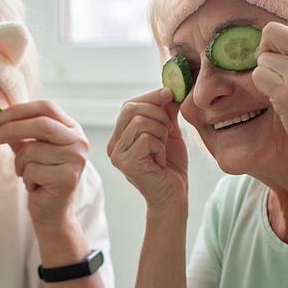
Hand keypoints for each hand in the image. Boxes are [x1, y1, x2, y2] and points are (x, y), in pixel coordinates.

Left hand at [0, 100, 89, 225]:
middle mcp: (79, 141)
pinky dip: (26, 178)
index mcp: (71, 129)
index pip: (47, 107)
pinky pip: (33, 170)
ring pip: (33, 150)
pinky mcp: (68, 178)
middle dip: (12, 129)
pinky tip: (35, 185)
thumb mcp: (30, 149)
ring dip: (20, 163)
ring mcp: (76, 160)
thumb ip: (19, 132)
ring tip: (26, 173)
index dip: (21, 109)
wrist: (52, 210)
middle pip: (42, 124)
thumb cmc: (40, 176)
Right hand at [107, 88, 187, 208]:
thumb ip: (166, 113)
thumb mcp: (169, 133)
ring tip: (164, 149)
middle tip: (169, 131)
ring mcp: (117, 156)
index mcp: (120, 137)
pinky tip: (160, 160)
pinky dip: (160, 146)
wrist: (174, 196)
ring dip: (161, 132)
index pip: (129, 105)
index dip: (150, 96)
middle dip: (158, 114)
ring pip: (141, 123)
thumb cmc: (171, 168)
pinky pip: (146, 138)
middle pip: (131, 109)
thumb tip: (169, 90)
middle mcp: (113, 146)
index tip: (170, 94)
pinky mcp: (126, 164)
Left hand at [252, 22, 287, 155]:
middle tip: (272, 68)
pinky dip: (263, 88)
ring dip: (267, 75)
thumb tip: (274, 40)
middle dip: (266, 49)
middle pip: (272, 32)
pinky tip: (280, 99)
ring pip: (262, 58)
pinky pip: (258, 76)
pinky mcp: (287, 92)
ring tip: (285, 91)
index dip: (282, 48)